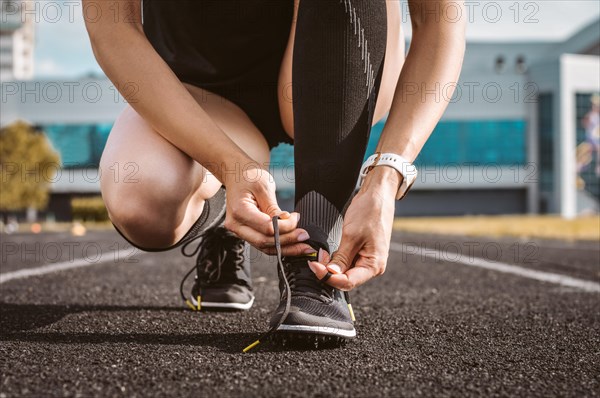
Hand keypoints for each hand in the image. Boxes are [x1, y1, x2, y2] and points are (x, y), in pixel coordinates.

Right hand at [223, 165, 312, 255]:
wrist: (236, 174)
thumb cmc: (249, 176)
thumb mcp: (264, 187)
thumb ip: (274, 208)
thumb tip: (286, 222)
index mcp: (239, 211)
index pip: (266, 227)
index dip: (286, 227)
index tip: (297, 218)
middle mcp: (236, 225)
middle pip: (264, 242)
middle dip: (288, 242)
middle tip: (305, 237)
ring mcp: (240, 231)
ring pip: (264, 247)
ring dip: (286, 248)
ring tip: (303, 246)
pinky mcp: (247, 232)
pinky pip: (263, 243)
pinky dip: (279, 245)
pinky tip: (293, 245)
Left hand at [307, 167, 398, 289]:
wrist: (378, 195)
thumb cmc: (370, 212)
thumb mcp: (352, 235)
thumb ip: (341, 258)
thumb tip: (331, 274)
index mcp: (374, 265)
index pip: (348, 282)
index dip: (329, 278)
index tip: (314, 267)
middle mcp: (373, 266)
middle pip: (347, 279)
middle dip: (329, 273)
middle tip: (315, 262)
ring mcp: (368, 259)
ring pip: (345, 272)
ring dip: (331, 267)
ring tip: (321, 256)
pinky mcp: (362, 252)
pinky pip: (347, 262)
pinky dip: (336, 260)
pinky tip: (329, 253)